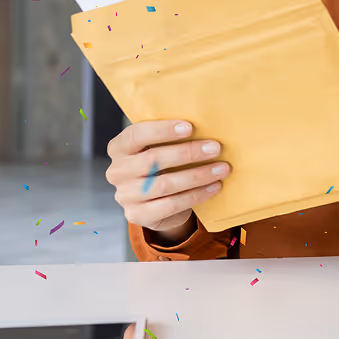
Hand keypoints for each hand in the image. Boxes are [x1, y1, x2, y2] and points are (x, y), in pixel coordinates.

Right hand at [105, 120, 229, 239]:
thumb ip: (171, 137)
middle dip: (187, 152)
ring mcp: (125, 196)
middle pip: (153, 159)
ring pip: (164, 184)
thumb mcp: (160, 147)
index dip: (162, 130)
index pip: (136, 134)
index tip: (190, 127)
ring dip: (197, 175)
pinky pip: (171, 205)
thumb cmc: (162, 164)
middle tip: (215, 148)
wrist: (157, 202)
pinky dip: (196, 195)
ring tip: (221, 169)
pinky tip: (214, 187)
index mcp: (119, 148)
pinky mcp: (137, 215)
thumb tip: (206, 123)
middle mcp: (116, 172)